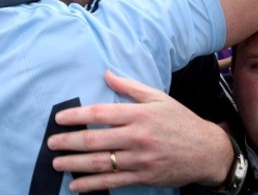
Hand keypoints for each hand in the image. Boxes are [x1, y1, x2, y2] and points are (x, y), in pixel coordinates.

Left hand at [48, 71, 232, 191]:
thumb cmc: (179, 120)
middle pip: (95, 139)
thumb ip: (129, 86)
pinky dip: (92, 185)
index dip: (76, 116)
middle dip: (68, 142)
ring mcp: (140, 159)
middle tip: (51, 143)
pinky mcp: (143, 177)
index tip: (59, 119)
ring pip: (100, 163)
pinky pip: (112, 182)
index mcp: (139, 114)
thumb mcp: (157, 97)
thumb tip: (106, 73)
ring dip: (74, 164)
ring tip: (56, 163)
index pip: (100, 113)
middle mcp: (137, 136)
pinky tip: (75, 185)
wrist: (206, 150)